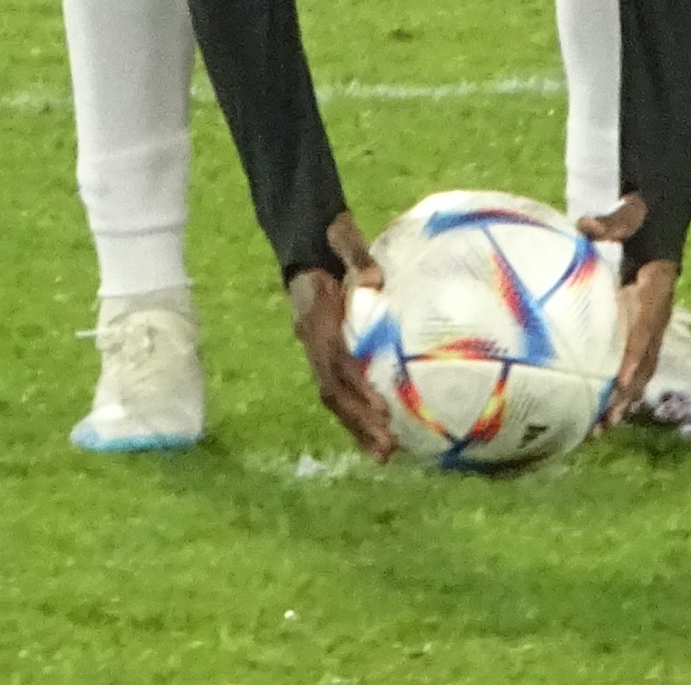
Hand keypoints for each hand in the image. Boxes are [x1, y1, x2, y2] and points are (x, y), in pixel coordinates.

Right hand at [284, 213, 394, 457]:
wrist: (303, 239)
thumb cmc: (328, 239)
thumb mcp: (341, 236)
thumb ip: (356, 256)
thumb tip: (375, 280)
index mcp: (316, 316)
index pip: (335, 358)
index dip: (357, 384)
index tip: (381, 406)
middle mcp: (312, 339)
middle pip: (332, 389)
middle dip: (359, 421)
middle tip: (387, 447)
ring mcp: (315, 348)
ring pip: (333, 396)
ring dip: (357, 427)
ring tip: (384, 454)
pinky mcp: (325, 352)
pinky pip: (338, 388)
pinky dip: (355, 414)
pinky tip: (377, 434)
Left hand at [577, 199, 676, 428]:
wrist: (661, 221)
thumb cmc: (641, 219)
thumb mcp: (631, 214)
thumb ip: (612, 222)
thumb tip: (585, 225)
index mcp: (656, 290)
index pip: (646, 328)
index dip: (634, 355)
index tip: (619, 380)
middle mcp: (658, 314)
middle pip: (645, 361)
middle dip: (627, 393)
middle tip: (606, 421)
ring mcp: (653, 325)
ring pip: (641, 369)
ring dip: (624, 399)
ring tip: (600, 429)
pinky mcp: (642, 329)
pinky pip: (635, 364)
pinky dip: (621, 388)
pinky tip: (602, 410)